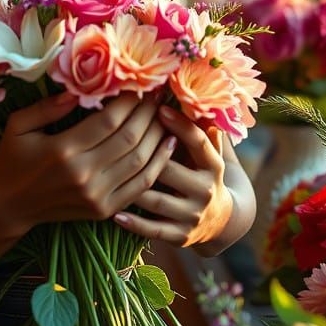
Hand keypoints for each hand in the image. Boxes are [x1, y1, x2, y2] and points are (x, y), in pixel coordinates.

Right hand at [0, 91, 178, 235]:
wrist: (9, 206)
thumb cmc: (12, 159)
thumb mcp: (18, 125)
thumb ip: (46, 106)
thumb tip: (77, 91)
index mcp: (63, 150)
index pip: (109, 120)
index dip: (129, 101)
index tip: (139, 84)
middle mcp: (84, 174)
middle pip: (130, 138)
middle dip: (148, 113)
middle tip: (158, 93)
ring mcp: (97, 195)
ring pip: (141, 161)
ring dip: (158, 135)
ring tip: (166, 114)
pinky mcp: (104, 209)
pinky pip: (140, 185)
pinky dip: (158, 164)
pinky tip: (168, 144)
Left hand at [112, 105, 233, 247]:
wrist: (222, 220)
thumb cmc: (202, 171)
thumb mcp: (209, 151)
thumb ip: (199, 126)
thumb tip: (187, 89)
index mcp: (213, 164)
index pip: (197, 140)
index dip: (178, 123)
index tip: (157, 107)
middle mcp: (206, 190)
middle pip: (170, 169)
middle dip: (143, 153)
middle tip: (113, 139)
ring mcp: (193, 215)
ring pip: (157, 199)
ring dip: (130, 186)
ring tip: (103, 174)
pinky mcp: (181, 236)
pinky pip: (153, 230)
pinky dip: (133, 223)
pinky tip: (114, 213)